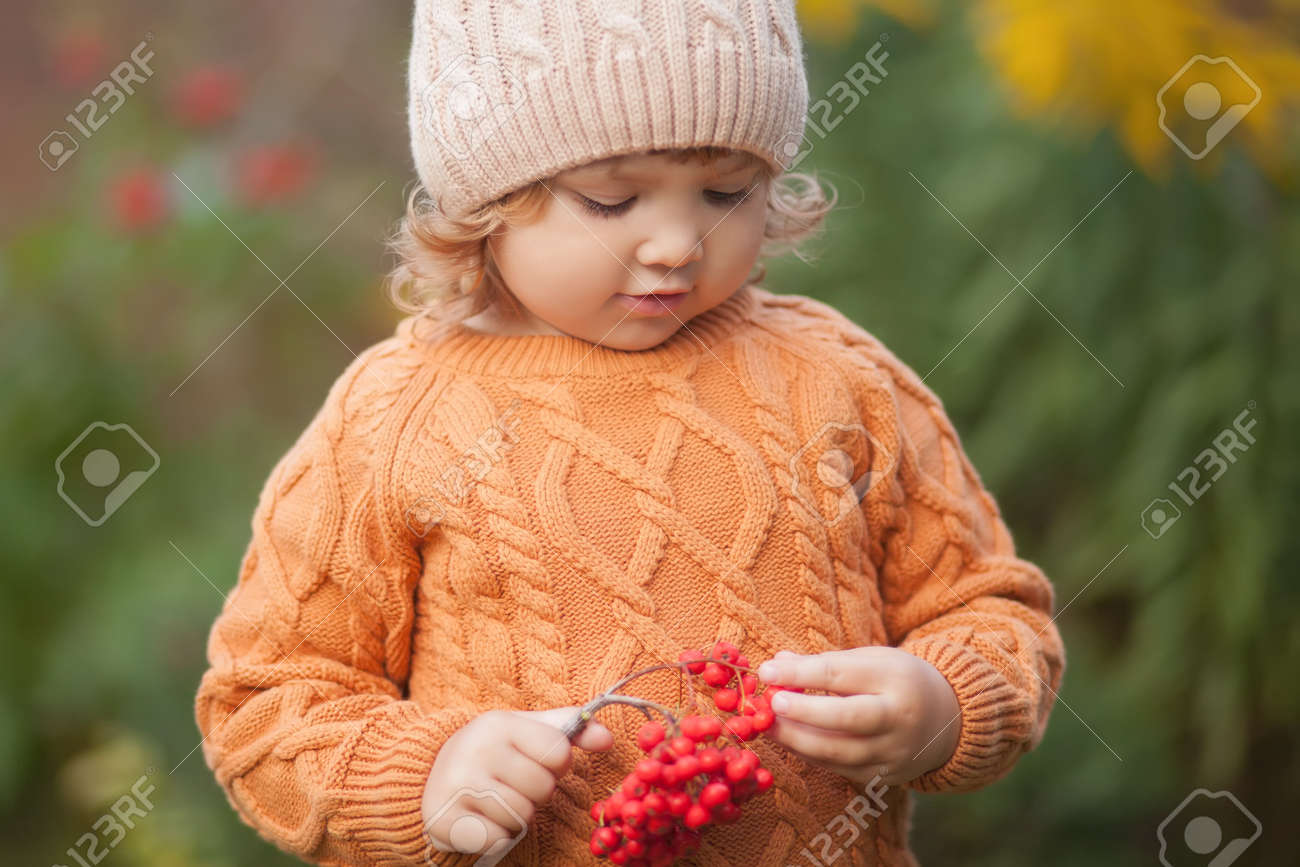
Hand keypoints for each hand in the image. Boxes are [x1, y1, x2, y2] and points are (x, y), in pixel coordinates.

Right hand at [422, 706, 612, 855]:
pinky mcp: (446, 819)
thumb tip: (608, 739)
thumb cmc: (494, 751)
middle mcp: (476, 750)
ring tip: (498, 799)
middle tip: (514, 784)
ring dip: (517, 815)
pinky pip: (499, 839)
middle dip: (536, 793)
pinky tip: (482, 818)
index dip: (557, 764)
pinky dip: (498, 835)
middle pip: (542, 788)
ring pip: (521, 816)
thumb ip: (570, 731)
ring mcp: (458, 785)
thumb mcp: (528, 731)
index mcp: (500, 723)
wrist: (431, 773)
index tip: (538, 762)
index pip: (559, 753)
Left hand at [756, 647, 960, 787]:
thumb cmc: (897, 680)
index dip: (800, 673)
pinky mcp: (885, 777)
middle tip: (770, 703)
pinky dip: (810, 755)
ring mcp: (894, 752)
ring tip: (768, 725)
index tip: (767, 671)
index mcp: (895, 678)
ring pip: (838, 752)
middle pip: (846, 718)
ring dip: (797, 739)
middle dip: (803, 712)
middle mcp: (899, 718)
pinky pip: (839, 769)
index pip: (841, 675)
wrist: (947, 718)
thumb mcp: (871, 659)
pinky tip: (790, 741)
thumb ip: (825, 663)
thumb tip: (777, 664)